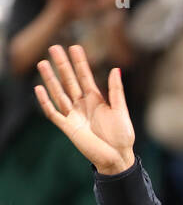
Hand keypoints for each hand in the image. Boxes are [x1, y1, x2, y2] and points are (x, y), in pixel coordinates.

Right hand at [34, 43, 134, 173]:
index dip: (79, 62)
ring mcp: (74, 115)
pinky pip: (53, 113)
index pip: (85, 76)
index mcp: (96, 100)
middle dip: (62, 65)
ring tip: (43, 63)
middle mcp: (83, 105)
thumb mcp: (121, 111)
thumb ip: (116, 91)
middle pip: (69, 81)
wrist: (118, 158)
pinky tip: (38, 89)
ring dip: (51, 79)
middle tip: (54, 47)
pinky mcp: (68, 128)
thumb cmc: (122, 136)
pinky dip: (46, 102)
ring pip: (59, 93)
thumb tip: (116, 68)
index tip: (74, 46)